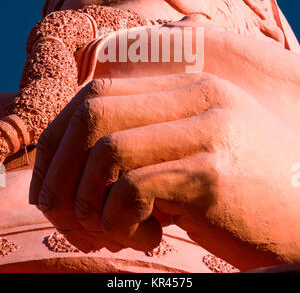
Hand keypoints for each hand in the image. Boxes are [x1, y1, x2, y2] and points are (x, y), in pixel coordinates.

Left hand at [29, 71, 299, 269]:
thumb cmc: (246, 185)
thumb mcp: (197, 144)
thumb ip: (151, 132)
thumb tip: (83, 153)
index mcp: (188, 86)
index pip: (97, 92)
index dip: (61, 137)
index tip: (56, 181)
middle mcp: (196, 97)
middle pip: (92, 113)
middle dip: (63, 169)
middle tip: (72, 212)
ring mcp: (206, 131)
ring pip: (106, 150)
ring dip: (90, 200)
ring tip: (110, 228)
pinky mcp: (212, 174)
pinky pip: (133, 189)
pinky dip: (120, 220)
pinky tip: (146, 238)